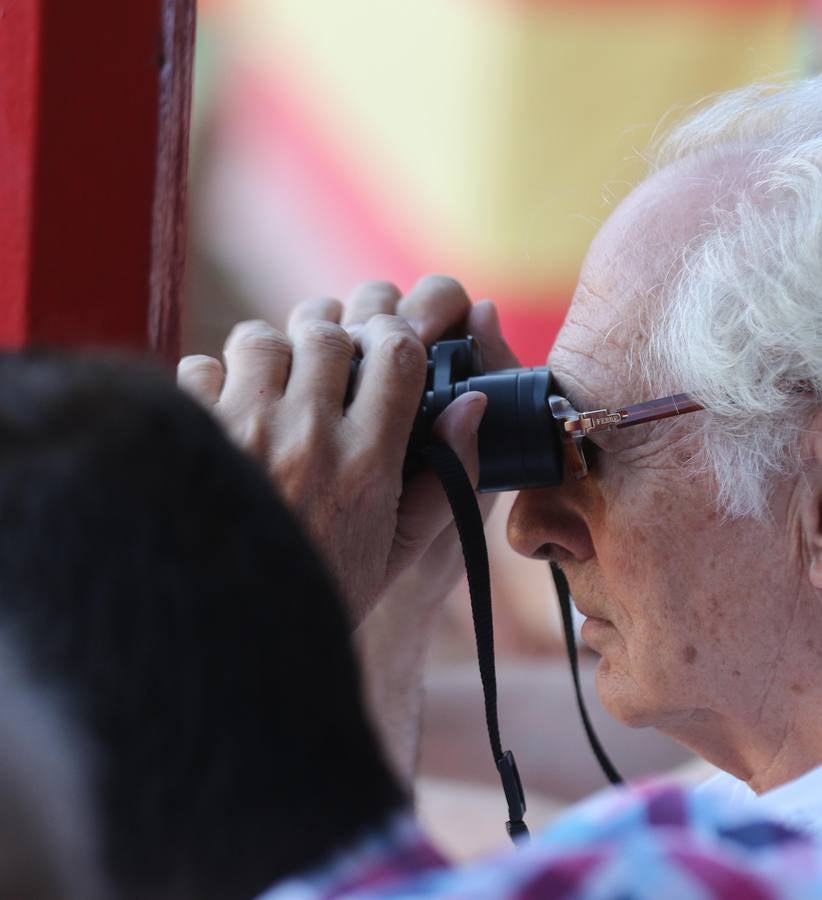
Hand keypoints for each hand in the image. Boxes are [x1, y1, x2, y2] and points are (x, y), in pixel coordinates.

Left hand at [178, 276, 517, 622]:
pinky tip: (229, 408)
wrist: (233, 636)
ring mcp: (244, 432)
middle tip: (333, 353)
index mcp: (366, 463)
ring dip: (275, 350)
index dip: (399, 333)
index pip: (397, 354)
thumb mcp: (403, 547)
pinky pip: (201, 367)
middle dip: (335, 333)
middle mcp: (307, 438)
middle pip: (330, 333)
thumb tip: (474, 405)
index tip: (393, 342)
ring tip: (278, 379)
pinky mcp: (194, 437)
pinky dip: (214, 378)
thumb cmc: (327, 588)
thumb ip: (451, 475)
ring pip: (262, 338)